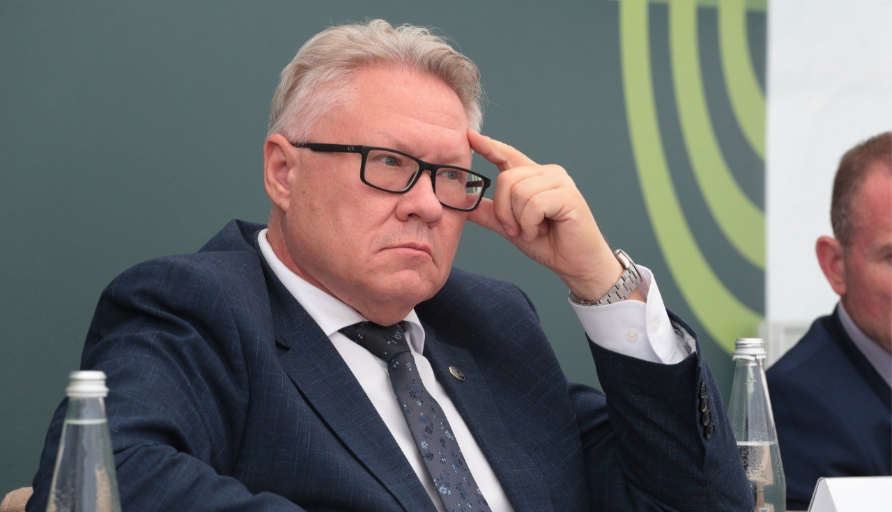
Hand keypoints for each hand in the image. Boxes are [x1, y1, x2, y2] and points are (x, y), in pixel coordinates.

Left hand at [467, 131, 641, 302]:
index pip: (507, 156)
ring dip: (519, 221)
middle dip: (503, 211)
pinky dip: (531, 224)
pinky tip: (541, 232)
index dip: (489, 146)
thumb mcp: (511, 227)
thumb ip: (490, 214)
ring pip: (519, 192)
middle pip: (506, 179)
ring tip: (532, 232)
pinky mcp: (568, 195)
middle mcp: (547, 173)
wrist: (576, 264)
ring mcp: (560, 182)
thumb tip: (464, 204)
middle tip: (515, 230)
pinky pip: (534, 204)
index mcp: (533, 177)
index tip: (471, 137)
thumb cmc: (548, 244)